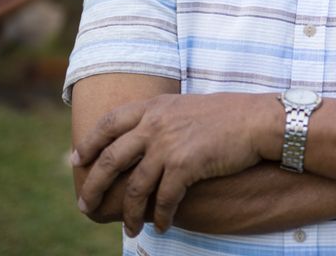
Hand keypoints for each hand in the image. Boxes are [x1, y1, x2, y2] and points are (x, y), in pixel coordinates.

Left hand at [72, 92, 277, 235]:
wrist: (257, 120)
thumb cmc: (227, 115)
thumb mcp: (185, 107)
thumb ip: (161, 120)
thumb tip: (144, 139)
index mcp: (153, 107)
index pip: (109, 123)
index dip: (90, 143)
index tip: (77, 158)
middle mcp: (155, 124)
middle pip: (111, 159)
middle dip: (94, 186)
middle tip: (85, 205)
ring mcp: (168, 145)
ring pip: (134, 187)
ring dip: (128, 213)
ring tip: (129, 228)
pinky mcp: (185, 165)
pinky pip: (163, 199)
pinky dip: (160, 216)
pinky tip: (162, 226)